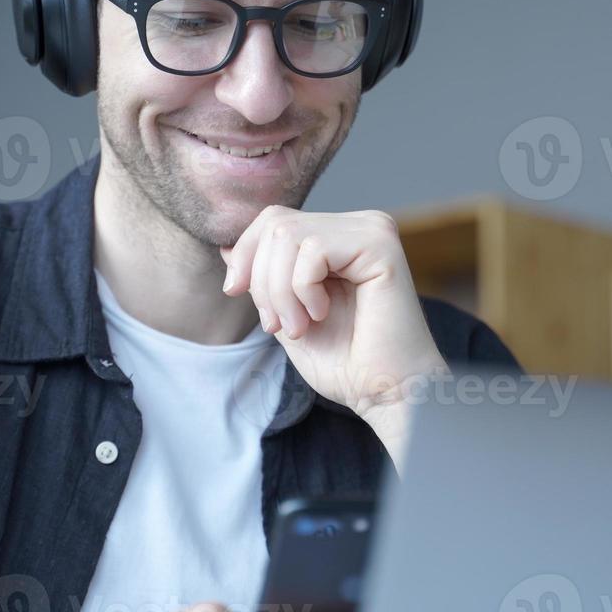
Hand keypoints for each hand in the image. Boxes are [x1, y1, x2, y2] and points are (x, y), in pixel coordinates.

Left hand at [220, 207, 449, 464]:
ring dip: (280, 291)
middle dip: (263, 281)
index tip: (238, 294)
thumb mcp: (286, 312)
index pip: (274, 219)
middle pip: (277, 223)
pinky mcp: (381, 245)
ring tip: (300, 326)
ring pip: (288, 234)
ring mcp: (372, 230)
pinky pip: (313, 249)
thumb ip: (263, 278)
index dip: (247, 256)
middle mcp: (359, 225)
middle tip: (278, 325)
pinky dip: (303, 290)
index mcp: (340, 235)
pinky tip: (322, 314)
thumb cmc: (345, 361)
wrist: (386, 392)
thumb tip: (225, 246)